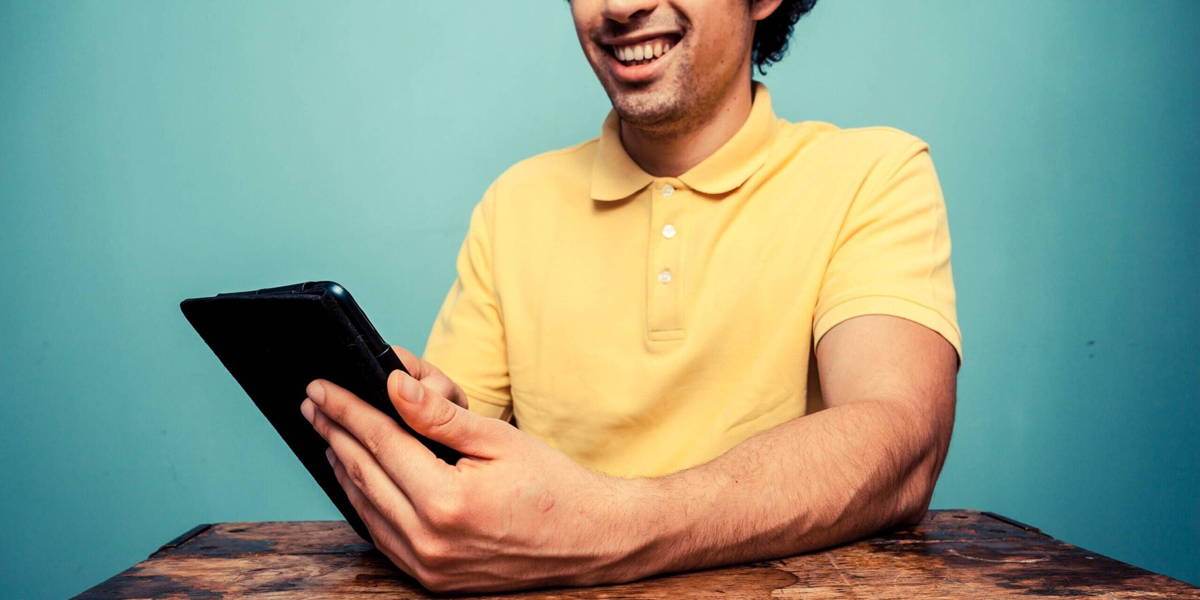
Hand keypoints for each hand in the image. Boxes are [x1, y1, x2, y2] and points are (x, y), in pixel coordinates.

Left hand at [300, 351, 660, 592]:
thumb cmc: (553, 486)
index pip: (380, 443)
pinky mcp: (433, 579)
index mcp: (446, 502)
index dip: (347, 410)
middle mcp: (429, 541)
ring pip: (365, 508)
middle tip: (313, 403)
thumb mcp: (498, 439)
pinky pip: (382, 536)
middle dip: (334, 433)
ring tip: (328, 433)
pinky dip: (364, 502)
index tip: (321, 387)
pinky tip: (358, 476)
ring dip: (343, 466)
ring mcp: (428, 566)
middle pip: (363, 474)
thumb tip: (393, 385)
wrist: (591, 539)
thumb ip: (439, 415)